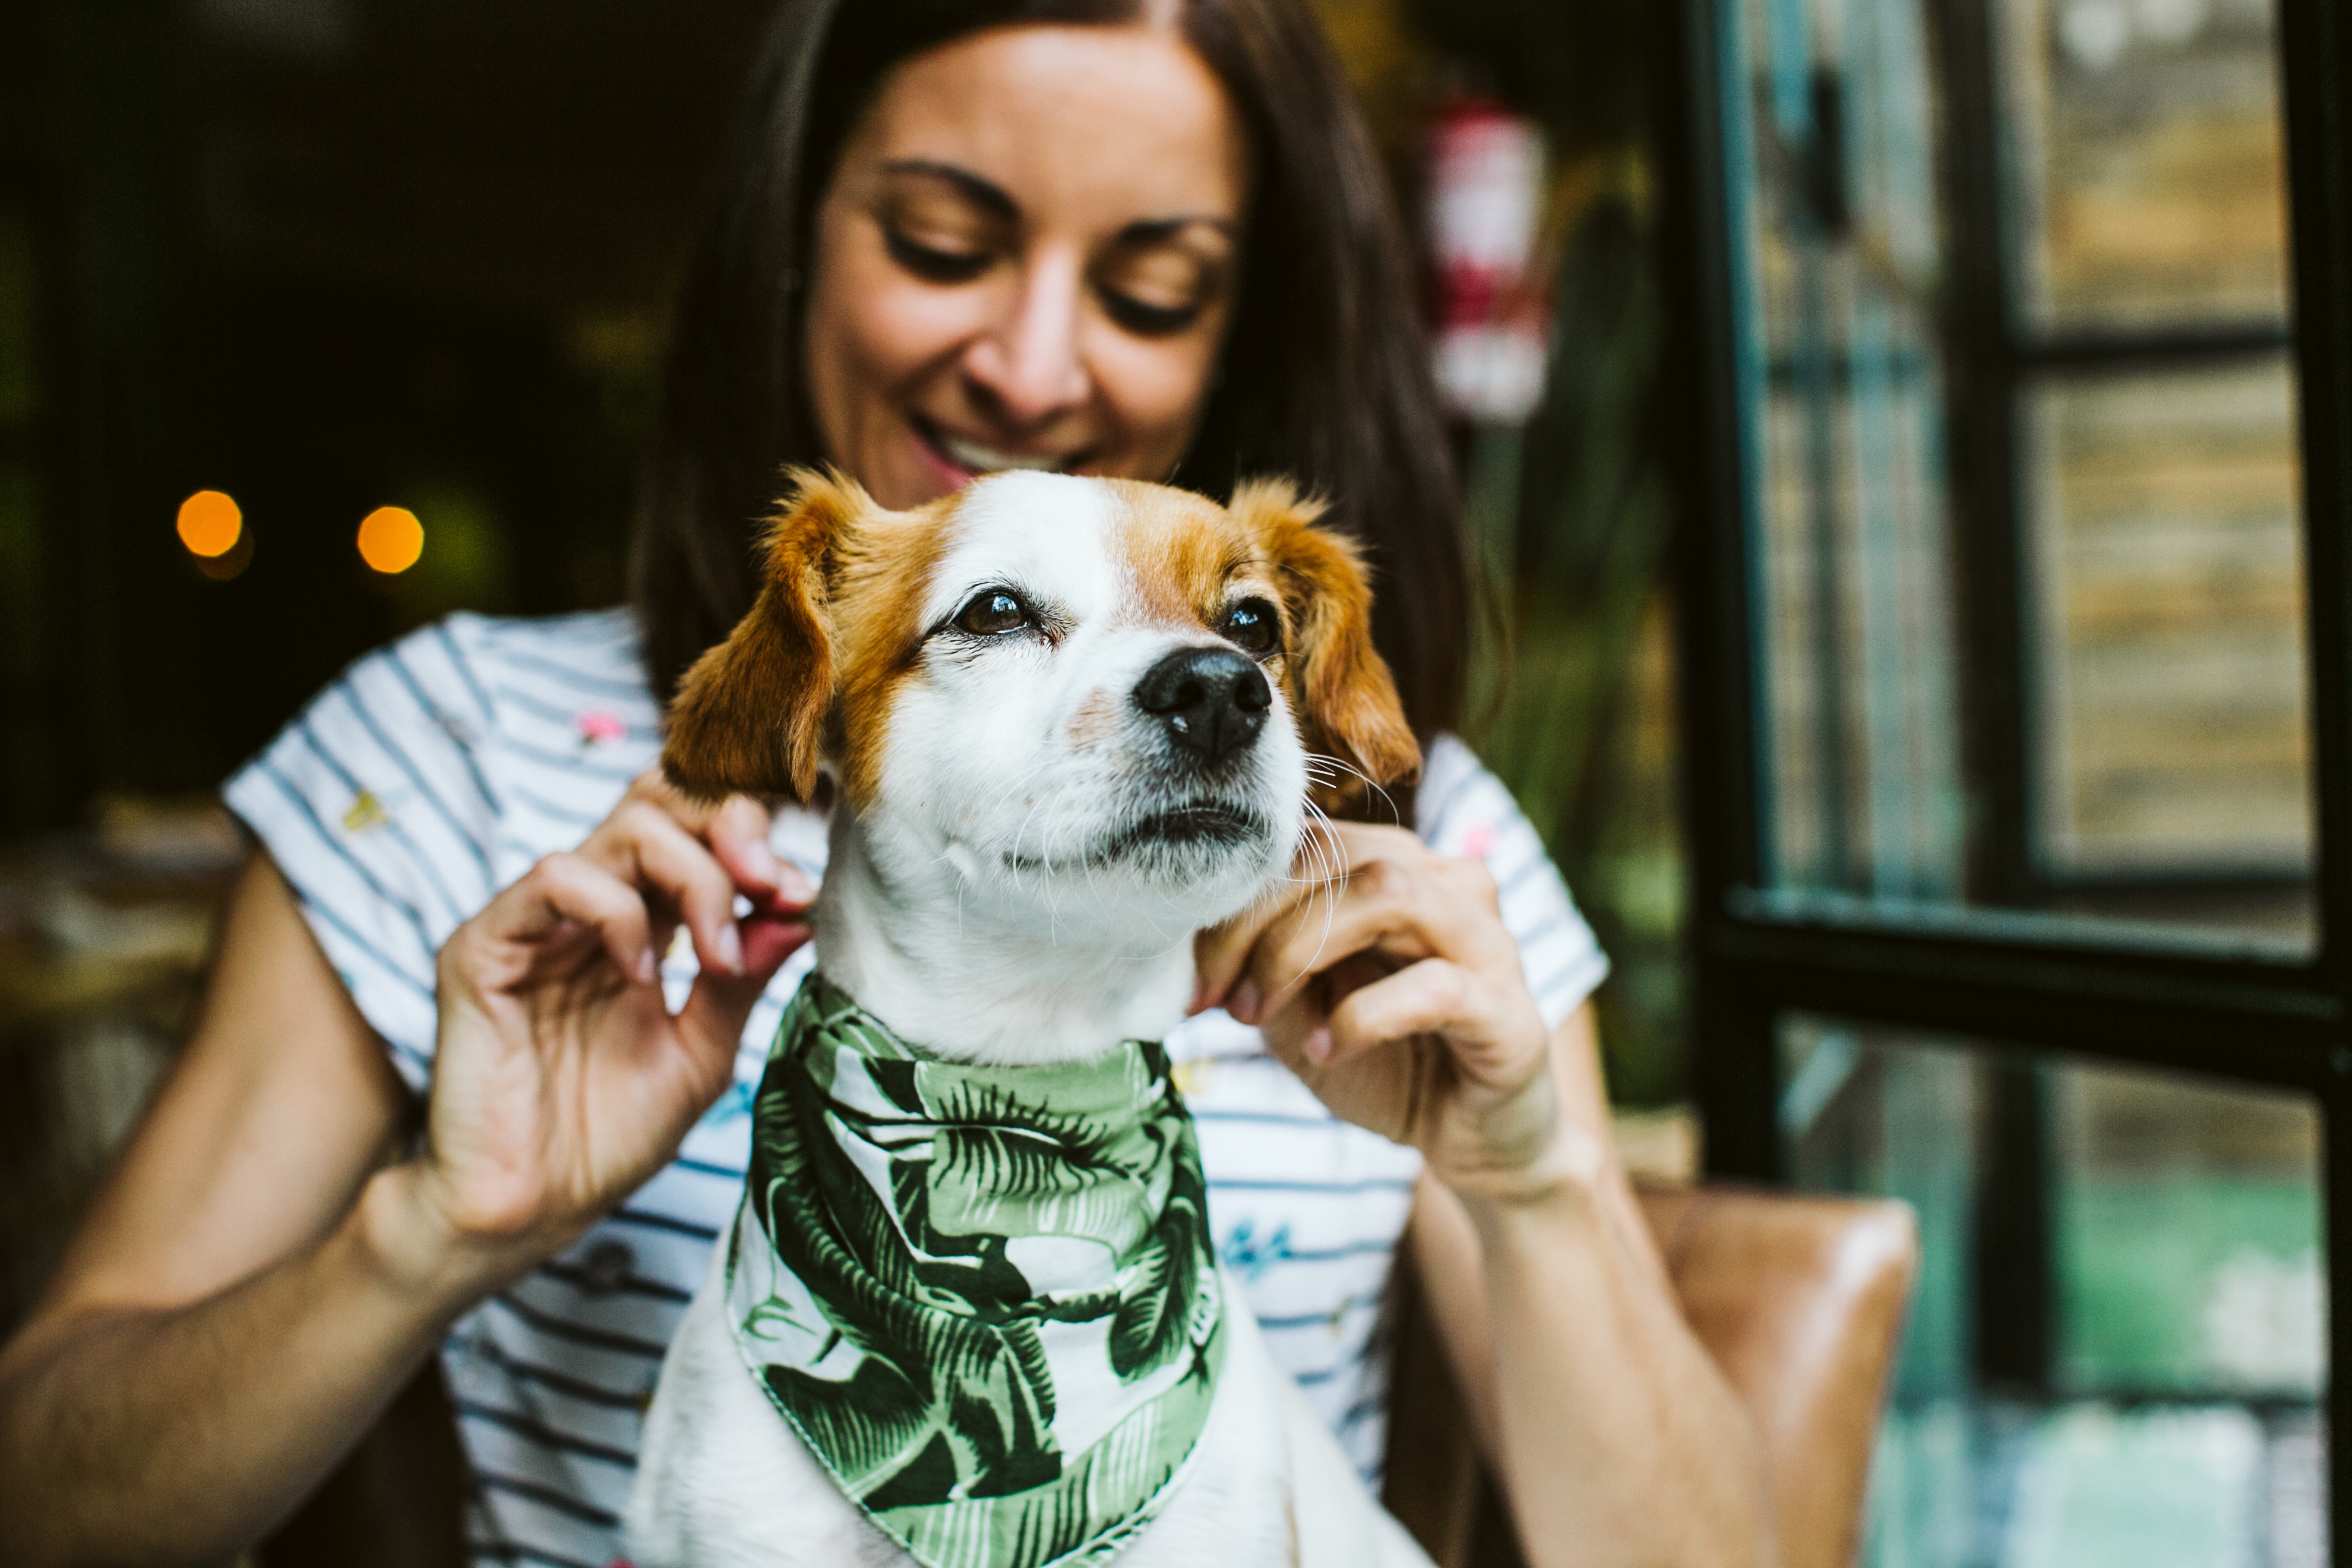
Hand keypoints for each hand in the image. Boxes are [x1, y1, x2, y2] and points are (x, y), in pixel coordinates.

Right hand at [397, 774, 812, 1292]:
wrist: (532, 1208)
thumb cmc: (609, 1135)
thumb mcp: (704, 1050)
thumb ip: (744, 976)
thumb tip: (799, 906)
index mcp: (644, 921)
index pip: (694, 825)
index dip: (754, 836)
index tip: (800, 893)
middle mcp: (590, 906)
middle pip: (661, 801)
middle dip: (731, 828)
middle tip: (773, 885)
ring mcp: (536, 920)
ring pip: (622, 829)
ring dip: (694, 878)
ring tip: (718, 957)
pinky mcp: (485, 945)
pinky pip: (556, 878)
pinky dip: (618, 911)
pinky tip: (643, 972)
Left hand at [1193, 822, 1593, 1200]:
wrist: (1469, 1140)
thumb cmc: (1382, 1063)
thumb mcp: (1298, 1010)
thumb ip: (1256, 965)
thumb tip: (1179, 941)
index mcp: (1395, 868)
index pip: (1301, 845)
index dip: (1232, 901)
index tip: (1190, 976)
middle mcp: (1447, 883)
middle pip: (1334, 856)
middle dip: (1255, 925)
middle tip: (1216, 999)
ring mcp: (1486, 939)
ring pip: (1387, 893)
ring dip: (1299, 952)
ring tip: (1259, 1015)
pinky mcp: (1509, 1007)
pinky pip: (1434, 986)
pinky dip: (1363, 1016)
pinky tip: (1330, 1050)